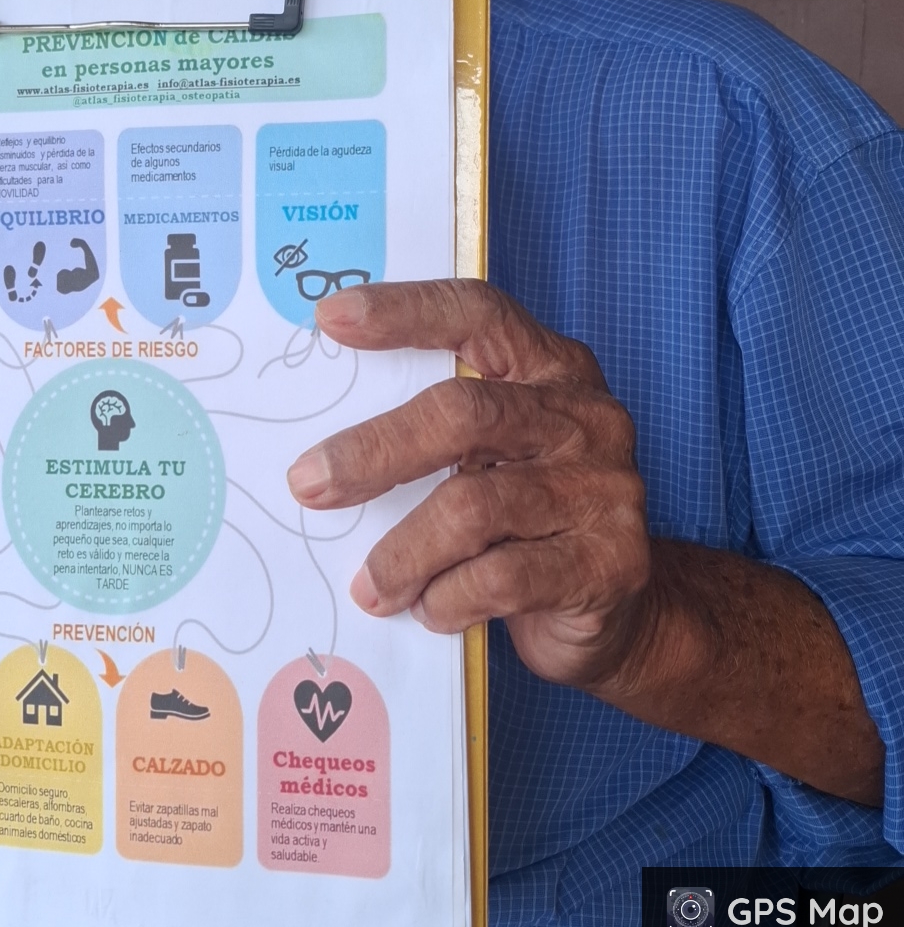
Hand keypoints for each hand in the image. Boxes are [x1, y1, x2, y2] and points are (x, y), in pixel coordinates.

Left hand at [286, 280, 653, 691]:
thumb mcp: (489, 460)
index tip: (330, 318)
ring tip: (369, 586)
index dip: (406, 311)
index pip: (477, 314)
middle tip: (309, 484)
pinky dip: (447, 598)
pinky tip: (428, 609)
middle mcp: (584, 417)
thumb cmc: (526, 525)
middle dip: (375, 450)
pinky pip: (501, 578)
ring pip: (474, 507)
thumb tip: (320, 458)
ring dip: (403, 553)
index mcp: (550, 369)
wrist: (616, 615)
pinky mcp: (609, 562)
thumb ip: (436, 438)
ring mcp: (602, 488)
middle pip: (463, 412)